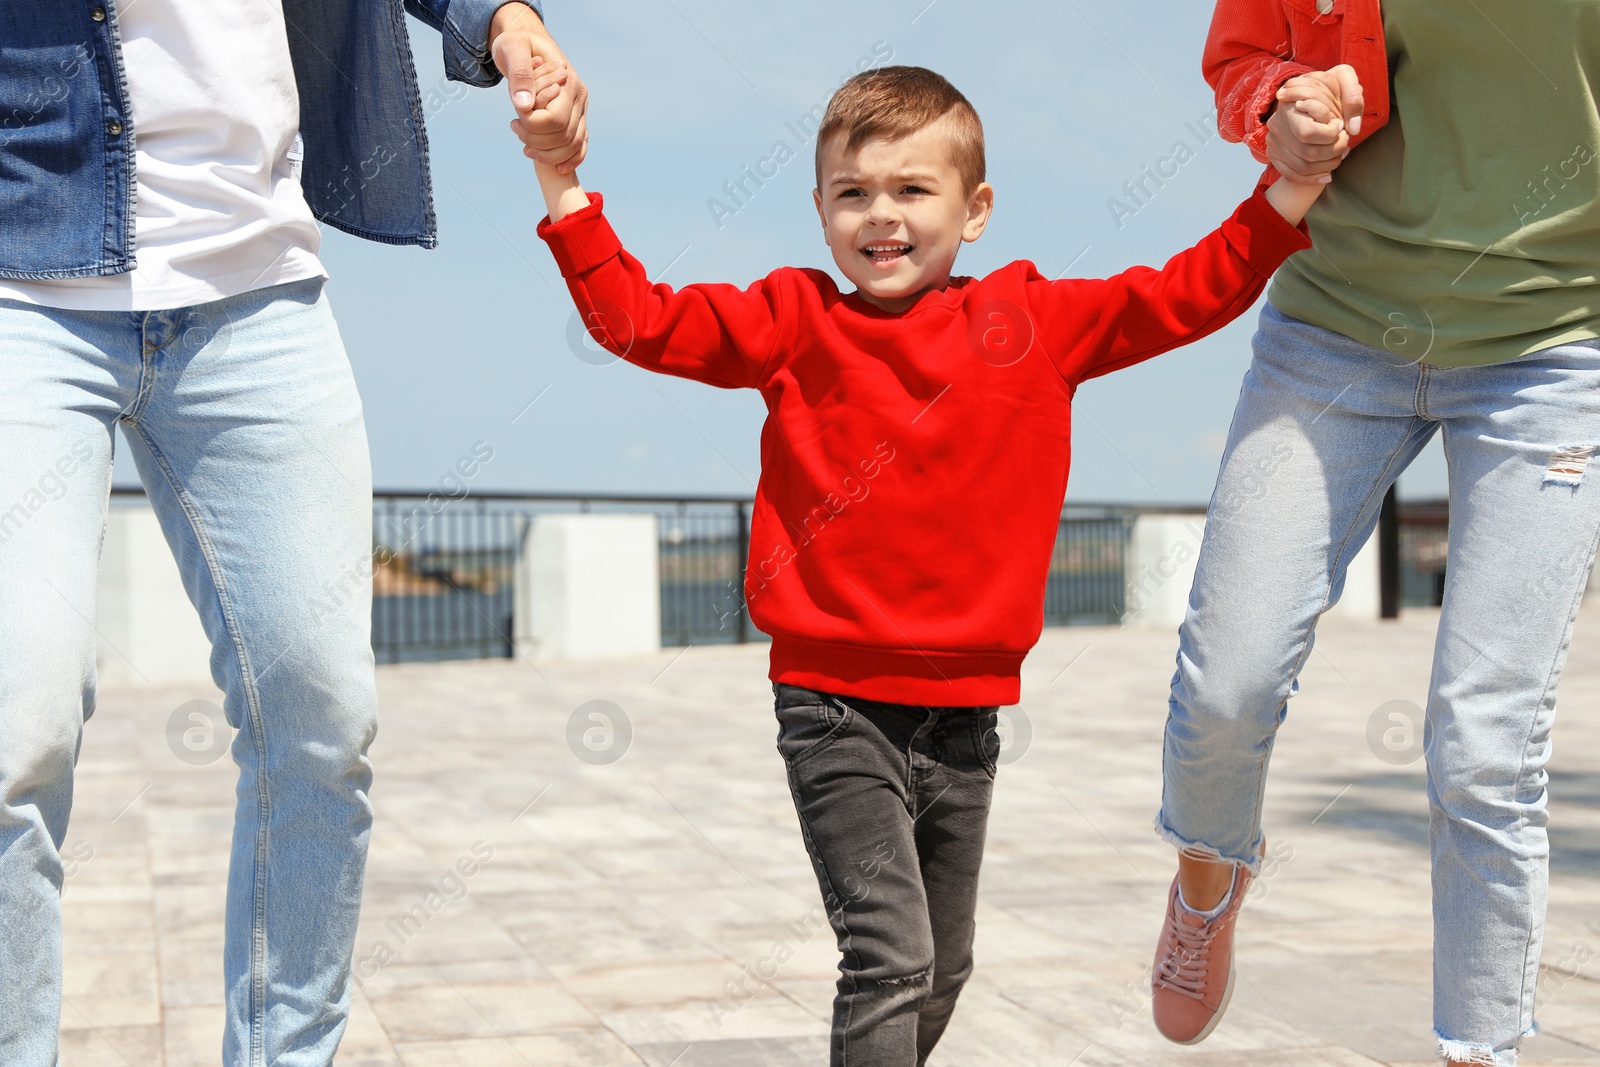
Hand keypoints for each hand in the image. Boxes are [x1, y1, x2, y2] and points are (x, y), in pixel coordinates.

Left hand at [490, 3, 588, 170]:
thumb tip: (524, 106)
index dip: (533, 127)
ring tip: (524, 145)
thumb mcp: (512, 50)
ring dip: (549, 154)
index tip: (514, 119)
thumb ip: (519, 75)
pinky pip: (581, 145)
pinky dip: (571, 159)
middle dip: (537, 141)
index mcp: (569, 83)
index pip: (556, 121)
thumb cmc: (517, 44)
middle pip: (565, 137)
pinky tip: (557, 168)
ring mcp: (581, 109)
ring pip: (573, 145)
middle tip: (514, 127)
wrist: (526, 42)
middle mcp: (580, 98)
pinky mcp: (577, 118)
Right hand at [1265, 64, 1363, 185]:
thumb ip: (1353, 98)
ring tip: (1341, 154)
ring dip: (1327, 165)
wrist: (1311, 94)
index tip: (1340, 124)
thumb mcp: (1344, 78)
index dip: (1330, 134)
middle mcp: (1276, 124)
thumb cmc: (1330, 86)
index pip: (1307, 133)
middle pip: (1307, 153)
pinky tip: (1327, 176)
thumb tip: (1353, 128)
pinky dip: (1312, 179)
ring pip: (1301, 166)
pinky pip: (1291, 175)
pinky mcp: (1274, 155)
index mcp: (1289, 104)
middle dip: (1333, 151)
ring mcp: (1273, 142)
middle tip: (1344, 140)